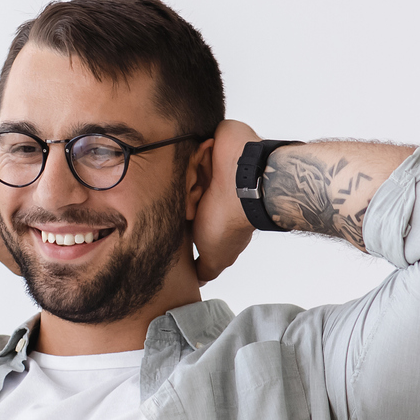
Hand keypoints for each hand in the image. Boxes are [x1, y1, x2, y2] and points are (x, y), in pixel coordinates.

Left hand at [191, 119, 260, 284]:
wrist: (249, 183)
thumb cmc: (232, 218)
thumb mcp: (215, 254)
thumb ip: (206, 267)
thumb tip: (198, 280)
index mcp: (204, 205)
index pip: (176, 206)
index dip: (178, 214)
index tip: (188, 218)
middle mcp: (204, 183)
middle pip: (171, 188)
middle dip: (181, 198)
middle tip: (195, 204)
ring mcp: (206, 160)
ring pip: (177, 168)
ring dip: (189, 180)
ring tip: (204, 185)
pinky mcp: (208, 139)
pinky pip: (186, 146)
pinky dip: (194, 158)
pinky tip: (205, 164)